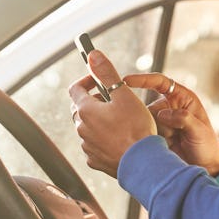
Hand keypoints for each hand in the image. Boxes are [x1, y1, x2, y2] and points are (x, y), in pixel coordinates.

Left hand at [68, 50, 156, 176]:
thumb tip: (93, 56)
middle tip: (113, 100)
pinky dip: (103, 138)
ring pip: (88, 127)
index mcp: (86, 110)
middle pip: (81, 108)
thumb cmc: (136, 129)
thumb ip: (107, 73)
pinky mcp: (95, 160)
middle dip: (94, 101)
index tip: (98, 80)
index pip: (75, 89)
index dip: (86, 81)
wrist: (143, 163)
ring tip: (120, 120)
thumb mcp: (124, 95)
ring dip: (99, 121)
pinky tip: (119, 138)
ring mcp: (87, 146)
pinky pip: (94, 145)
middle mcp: (82, 129)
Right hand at [122, 72, 218, 176]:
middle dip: (153, 122)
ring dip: (152, 134)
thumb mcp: (199, 131)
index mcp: (183, 99)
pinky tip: (159, 149)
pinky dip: (148, 142)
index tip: (127, 81)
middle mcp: (170, 107)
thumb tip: (162, 113)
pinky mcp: (155, 136)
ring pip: (145, 123)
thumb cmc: (207, 147)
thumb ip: (183, 119)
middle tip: (169, 137)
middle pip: (150, 108)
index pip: (161, 82)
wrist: (206, 168)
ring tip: (168, 145)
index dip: (144, 80)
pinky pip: (144, 134)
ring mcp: (162, 122)